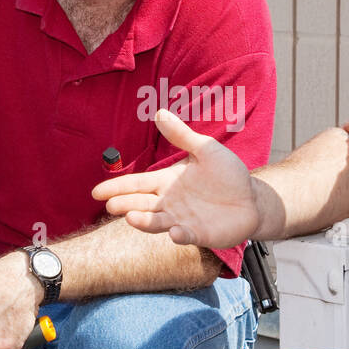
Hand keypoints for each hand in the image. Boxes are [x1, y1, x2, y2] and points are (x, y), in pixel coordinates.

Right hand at [91, 108, 258, 248]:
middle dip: (124, 205)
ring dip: (144, 222)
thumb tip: (160, 112)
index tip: (96, 192)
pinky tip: (174, 232)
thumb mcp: (205, 149)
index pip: (137, 184)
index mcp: (167, 183)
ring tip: (131, 217)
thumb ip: (182, 135)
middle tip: (110, 205)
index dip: (117, 188)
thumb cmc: (228, 174)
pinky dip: (179, 235)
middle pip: (141, 205)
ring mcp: (182, 220)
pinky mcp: (200, 234)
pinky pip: (186, 236)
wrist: (252, 197)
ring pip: (157, 223)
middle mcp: (170, 203)